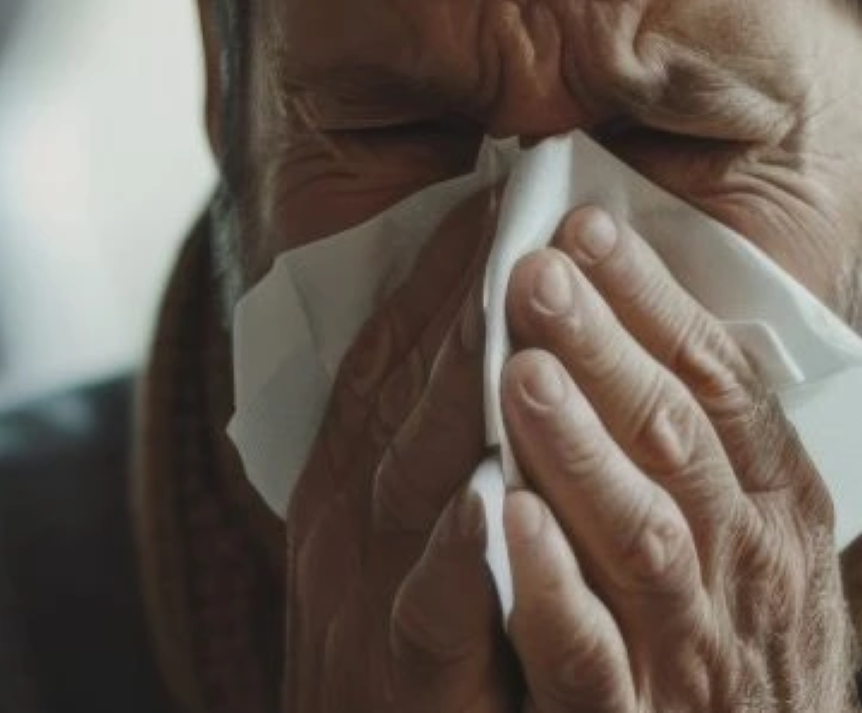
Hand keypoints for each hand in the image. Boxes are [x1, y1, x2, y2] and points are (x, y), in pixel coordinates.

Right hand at [282, 192, 517, 711]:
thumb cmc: (413, 672)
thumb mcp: (411, 548)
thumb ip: (438, 457)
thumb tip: (497, 350)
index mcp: (347, 495)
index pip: (386, 362)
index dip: (435, 278)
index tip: (492, 197)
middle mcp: (344, 536)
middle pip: (397, 397)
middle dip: (454, 304)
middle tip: (517, 213)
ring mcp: (365, 608)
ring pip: (410, 482)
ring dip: (457, 396)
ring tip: (512, 313)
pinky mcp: (402, 684)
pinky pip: (429, 612)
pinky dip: (456, 556)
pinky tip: (490, 503)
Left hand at [492, 205, 856, 711]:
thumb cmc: (736, 651)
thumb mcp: (754, 543)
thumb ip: (712, 444)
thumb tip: (658, 308)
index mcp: (776, 514)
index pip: (722, 385)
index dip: (655, 301)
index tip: (587, 223)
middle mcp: (745, 573)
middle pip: (680, 440)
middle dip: (611, 347)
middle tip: (534, 268)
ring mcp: (690, 651)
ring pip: (643, 537)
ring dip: (582, 450)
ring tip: (520, 371)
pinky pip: (590, 653)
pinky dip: (553, 584)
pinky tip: (504, 519)